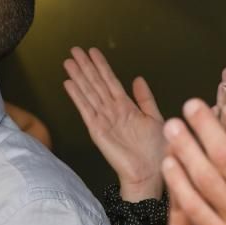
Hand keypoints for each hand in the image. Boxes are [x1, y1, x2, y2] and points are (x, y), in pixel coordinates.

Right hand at [63, 47, 164, 198]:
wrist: (151, 174)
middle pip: (96, 83)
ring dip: (78, 76)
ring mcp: (104, 120)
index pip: (110, 81)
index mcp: (126, 108)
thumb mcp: (156, 119)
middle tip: (75, 50)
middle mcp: (112, 112)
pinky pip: (86, 109)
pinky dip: (77, 96)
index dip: (101, 66)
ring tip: (68, 61)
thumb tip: (137, 79)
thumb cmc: (156, 152)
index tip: (92, 52)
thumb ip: (145, 99)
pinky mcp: (98, 130)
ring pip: (89, 92)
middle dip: (85, 66)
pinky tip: (69, 83)